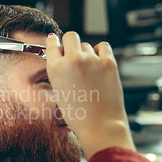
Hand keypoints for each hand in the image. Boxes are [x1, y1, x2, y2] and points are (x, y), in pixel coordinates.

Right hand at [45, 32, 134, 159]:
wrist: (100, 125)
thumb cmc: (79, 115)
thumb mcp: (58, 92)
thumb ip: (59, 72)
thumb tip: (63, 58)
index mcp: (55, 68)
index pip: (52, 43)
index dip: (56, 44)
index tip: (58, 45)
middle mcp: (72, 60)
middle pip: (71, 36)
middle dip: (71, 43)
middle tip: (75, 55)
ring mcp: (91, 59)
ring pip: (87, 44)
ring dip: (87, 53)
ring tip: (89, 71)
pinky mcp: (108, 62)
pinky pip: (103, 46)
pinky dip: (101, 51)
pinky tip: (99, 62)